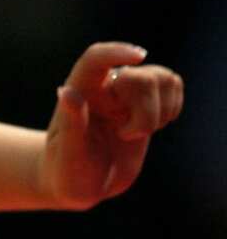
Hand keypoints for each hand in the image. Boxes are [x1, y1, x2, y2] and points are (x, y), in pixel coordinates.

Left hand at [42, 41, 183, 208]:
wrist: (81, 186)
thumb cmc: (66, 172)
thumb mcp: (67, 153)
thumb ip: (71, 122)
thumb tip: (67, 90)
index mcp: (79, 93)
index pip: (96, 58)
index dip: (117, 52)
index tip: (140, 57)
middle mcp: (104, 89)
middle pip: (141, 76)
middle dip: (146, 109)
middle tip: (125, 135)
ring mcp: (127, 96)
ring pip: (163, 78)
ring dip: (161, 109)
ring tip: (136, 133)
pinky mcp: (146, 105)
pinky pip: (173, 86)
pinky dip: (173, 106)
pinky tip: (155, 126)